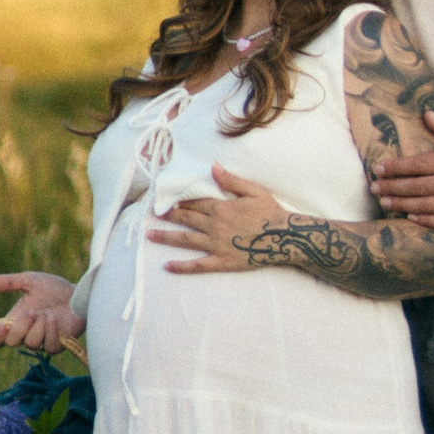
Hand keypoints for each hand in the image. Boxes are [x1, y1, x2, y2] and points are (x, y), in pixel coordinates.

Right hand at [0, 269, 82, 350]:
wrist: (79, 292)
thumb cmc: (54, 288)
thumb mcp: (30, 281)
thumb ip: (8, 283)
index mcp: (16, 321)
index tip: (1, 325)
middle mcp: (26, 334)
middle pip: (11, 342)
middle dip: (20, 327)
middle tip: (32, 311)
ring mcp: (42, 341)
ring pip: (31, 344)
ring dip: (38, 327)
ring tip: (48, 313)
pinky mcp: (58, 345)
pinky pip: (49, 347)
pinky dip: (50, 332)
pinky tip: (54, 319)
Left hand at [148, 165, 288, 273]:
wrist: (283, 237)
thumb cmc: (270, 212)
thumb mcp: (253, 190)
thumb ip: (231, 180)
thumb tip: (213, 166)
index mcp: (221, 207)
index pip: (195, 202)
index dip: (180, 200)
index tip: (166, 199)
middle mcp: (214, 226)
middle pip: (186, 219)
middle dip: (168, 215)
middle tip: (152, 214)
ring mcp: (216, 245)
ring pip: (185, 240)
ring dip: (166, 237)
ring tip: (149, 235)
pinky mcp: (221, 262)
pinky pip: (197, 265)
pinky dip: (181, 266)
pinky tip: (167, 266)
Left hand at [370, 111, 433, 229]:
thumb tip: (427, 115)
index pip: (420, 165)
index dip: (397, 168)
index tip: (379, 168)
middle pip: (419, 187)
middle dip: (394, 188)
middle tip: (374, 188)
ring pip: (427, 205)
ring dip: (403, 205)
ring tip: (385, 203)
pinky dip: (426, 220)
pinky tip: (411, 218)